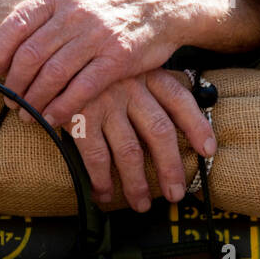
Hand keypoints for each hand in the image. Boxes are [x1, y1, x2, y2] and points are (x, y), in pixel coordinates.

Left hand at [0, 0, 204, 125]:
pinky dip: (63, 107)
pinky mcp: (117, 59)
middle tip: (8, 101)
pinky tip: (52, 118)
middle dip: (14, 84)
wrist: (160, 0)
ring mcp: (96, 37)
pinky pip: (82, 89)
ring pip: (53, 75)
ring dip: (34, 100)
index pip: (15, 27)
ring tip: (26, 114)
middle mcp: (73, 15)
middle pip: (31, 56)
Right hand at [52, 67, 216, 211]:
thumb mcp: (127, 65)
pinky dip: (102, 180)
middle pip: (160, 132)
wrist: (50, 54)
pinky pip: (96, 156)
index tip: (208, 150)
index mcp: (146, 73)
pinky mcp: (79, 116)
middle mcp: (130, 88)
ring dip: (137, 183)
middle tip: (176, 193)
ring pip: (130, 151)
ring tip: (140, 204)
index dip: (197, 126)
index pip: (180, 100)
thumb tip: (175, 121)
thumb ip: (148, 87)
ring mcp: (105, 102)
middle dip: (170, 167)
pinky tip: (104, 195)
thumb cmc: (93, 65)